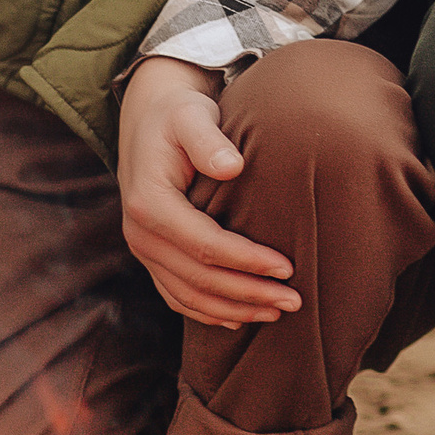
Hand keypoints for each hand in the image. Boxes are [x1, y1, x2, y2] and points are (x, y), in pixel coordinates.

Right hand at [117, 55, 301, 327]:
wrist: (150, 121)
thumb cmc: (179, 115)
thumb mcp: (191, 115)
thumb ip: (208, 139)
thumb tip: (232, 167)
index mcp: (149, 202)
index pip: (205, 245)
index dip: (247, 261)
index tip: (287, 267)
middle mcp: (139, 233)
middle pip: (199, 279)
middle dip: (249, 294)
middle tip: (295, 301)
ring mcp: (143, 250)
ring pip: (189, 296)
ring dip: (234, 309)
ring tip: (277, 313)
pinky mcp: (151, 257)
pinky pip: (177, 296)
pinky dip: (208, 312)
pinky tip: (240, 318)